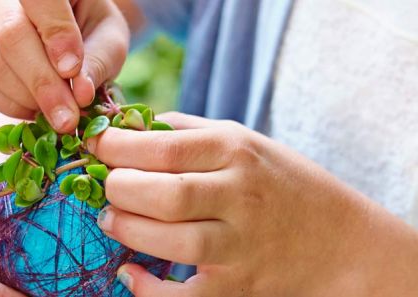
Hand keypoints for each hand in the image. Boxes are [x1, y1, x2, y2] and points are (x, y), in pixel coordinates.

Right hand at [0, 0, 128, 132]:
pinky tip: (36, 110)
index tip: (72, 69)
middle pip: (10, 36)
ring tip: (56, 114)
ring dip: (26, 99)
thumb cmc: (93, 33)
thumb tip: (81, 94)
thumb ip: (97, 63)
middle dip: (42, 83)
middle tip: (67, 118)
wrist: (69, 37)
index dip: (55, 34)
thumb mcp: (109, 41)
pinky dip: (10, 106)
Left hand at [87, 112, 417, 295]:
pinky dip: (148, 288)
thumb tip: (124, 126)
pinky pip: (183, 295)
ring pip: (171, 241)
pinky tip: (130, 272)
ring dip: (128, 230)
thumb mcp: (241, 140)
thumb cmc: (279, 181)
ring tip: (112, 219)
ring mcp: (241, 245)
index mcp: (236, 151)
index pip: (164, 147)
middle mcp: (240, 196)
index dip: (117, 148)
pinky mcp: (238, 286)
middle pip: (164, 194)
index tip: (95, 146)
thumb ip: (184, 133)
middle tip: (105, 187)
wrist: (338, 239)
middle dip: (119, 189)